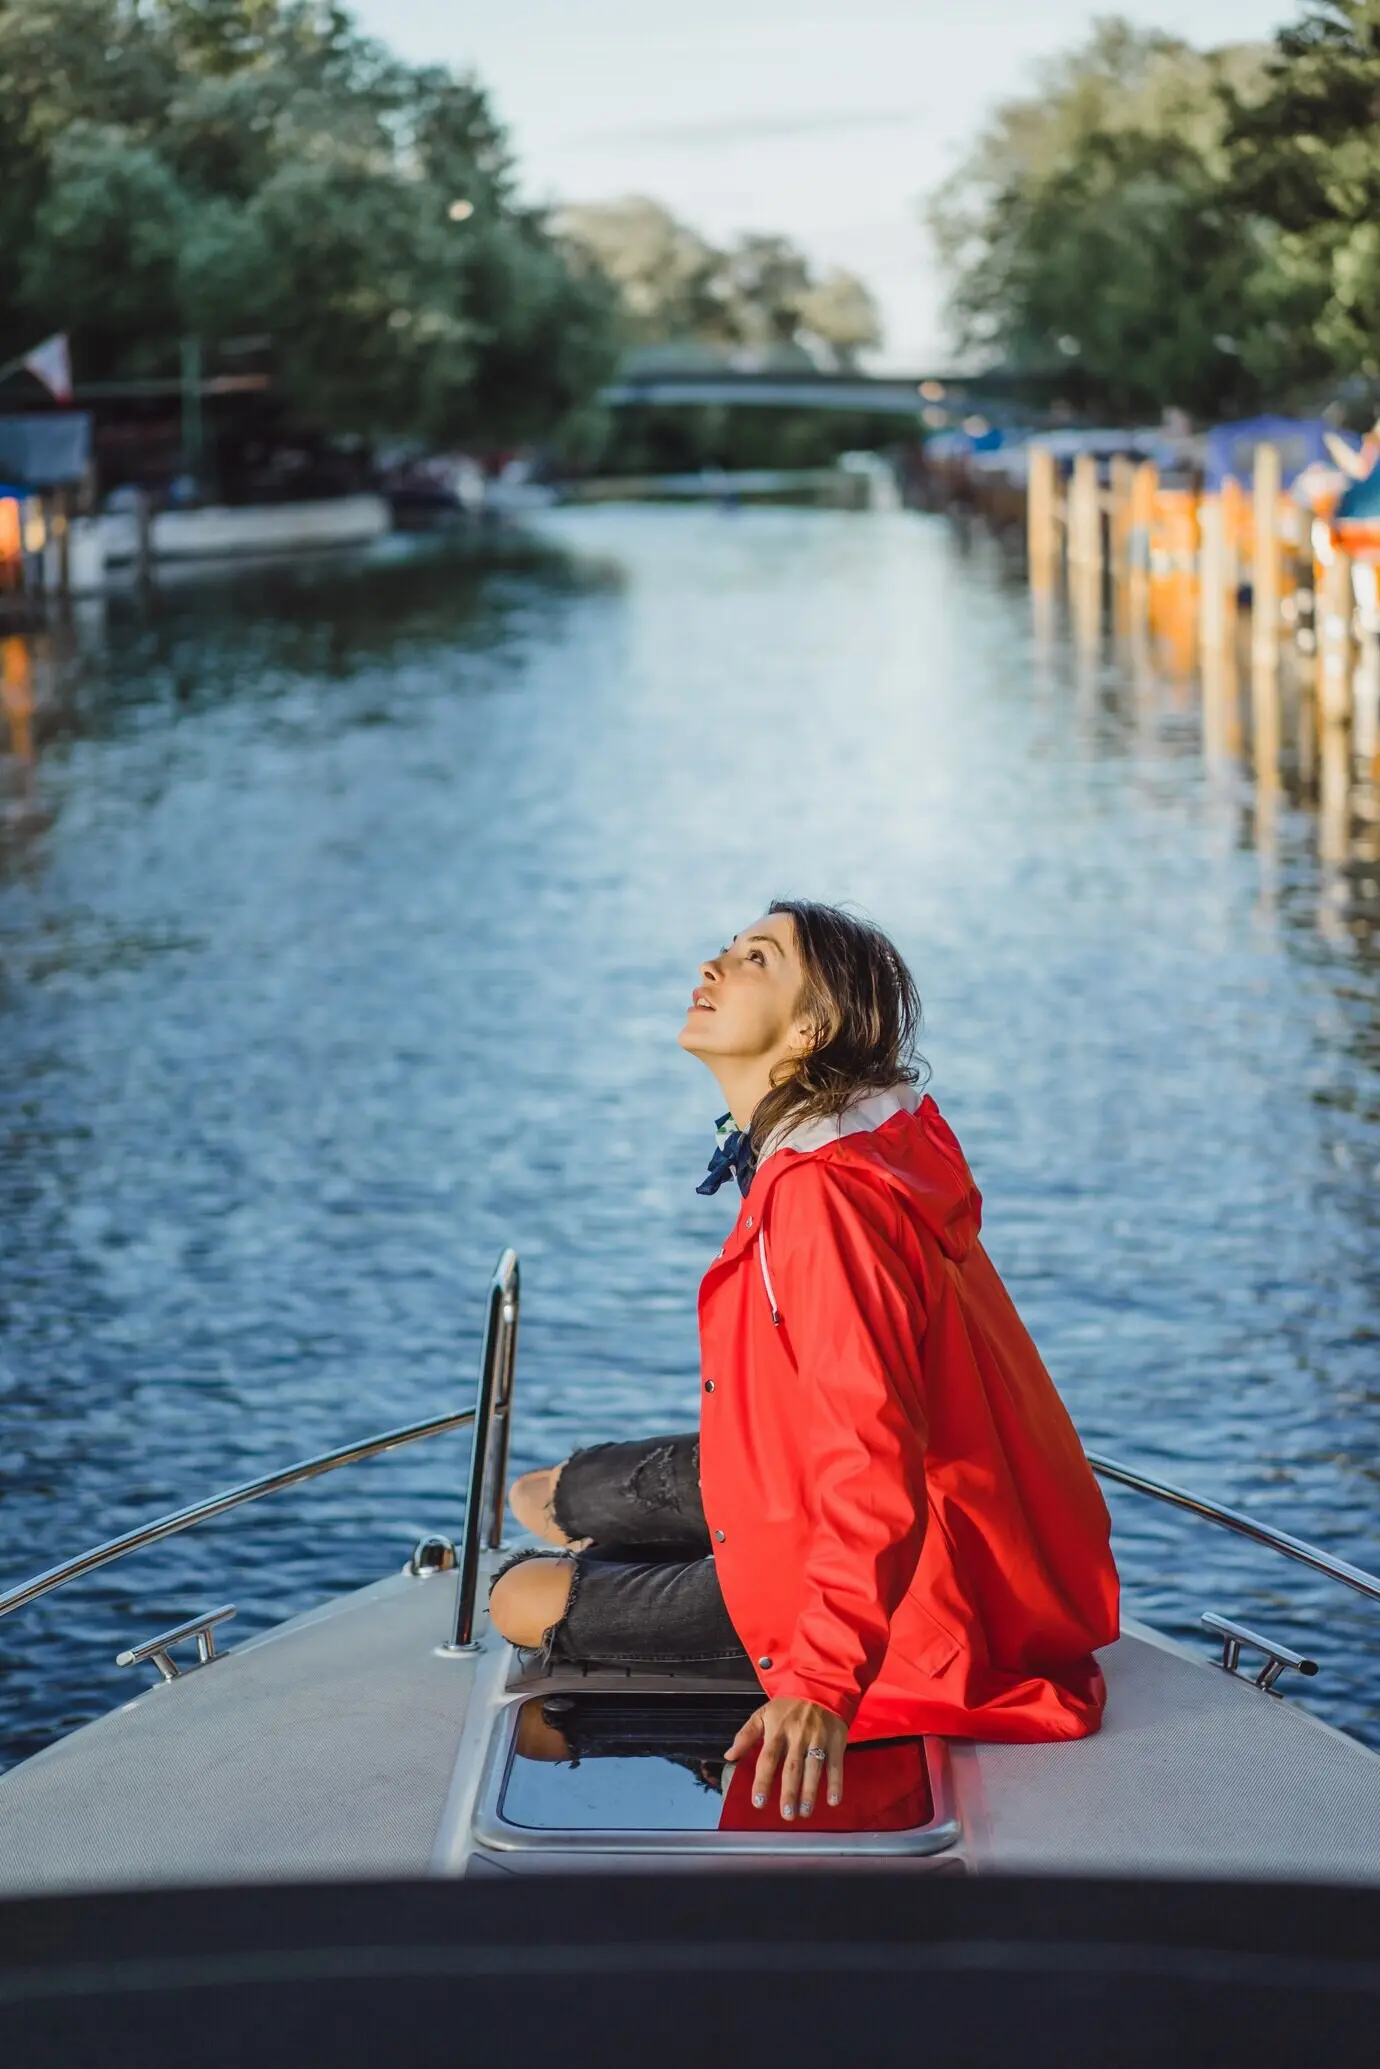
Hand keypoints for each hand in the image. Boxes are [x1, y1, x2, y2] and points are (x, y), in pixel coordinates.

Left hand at [723, 1698, 847, 1820]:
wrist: (820, 1687)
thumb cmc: (789, 1706)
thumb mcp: (764, 1714)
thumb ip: (746, 1735)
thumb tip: (729, 1756)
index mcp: (777, 1731)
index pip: (768, 1759)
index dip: (763, 1781)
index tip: (758, 1803)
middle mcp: (797, 1737)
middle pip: (792, 1768)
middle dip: (789, 1792)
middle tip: (786, 1814)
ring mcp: (818, 1739)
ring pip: (813, 1768)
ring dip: (809, 1792)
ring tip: (805, 1812)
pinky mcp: (835, 1742)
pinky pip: (835, 1765)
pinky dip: (835, 1783)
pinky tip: (833, 1800)